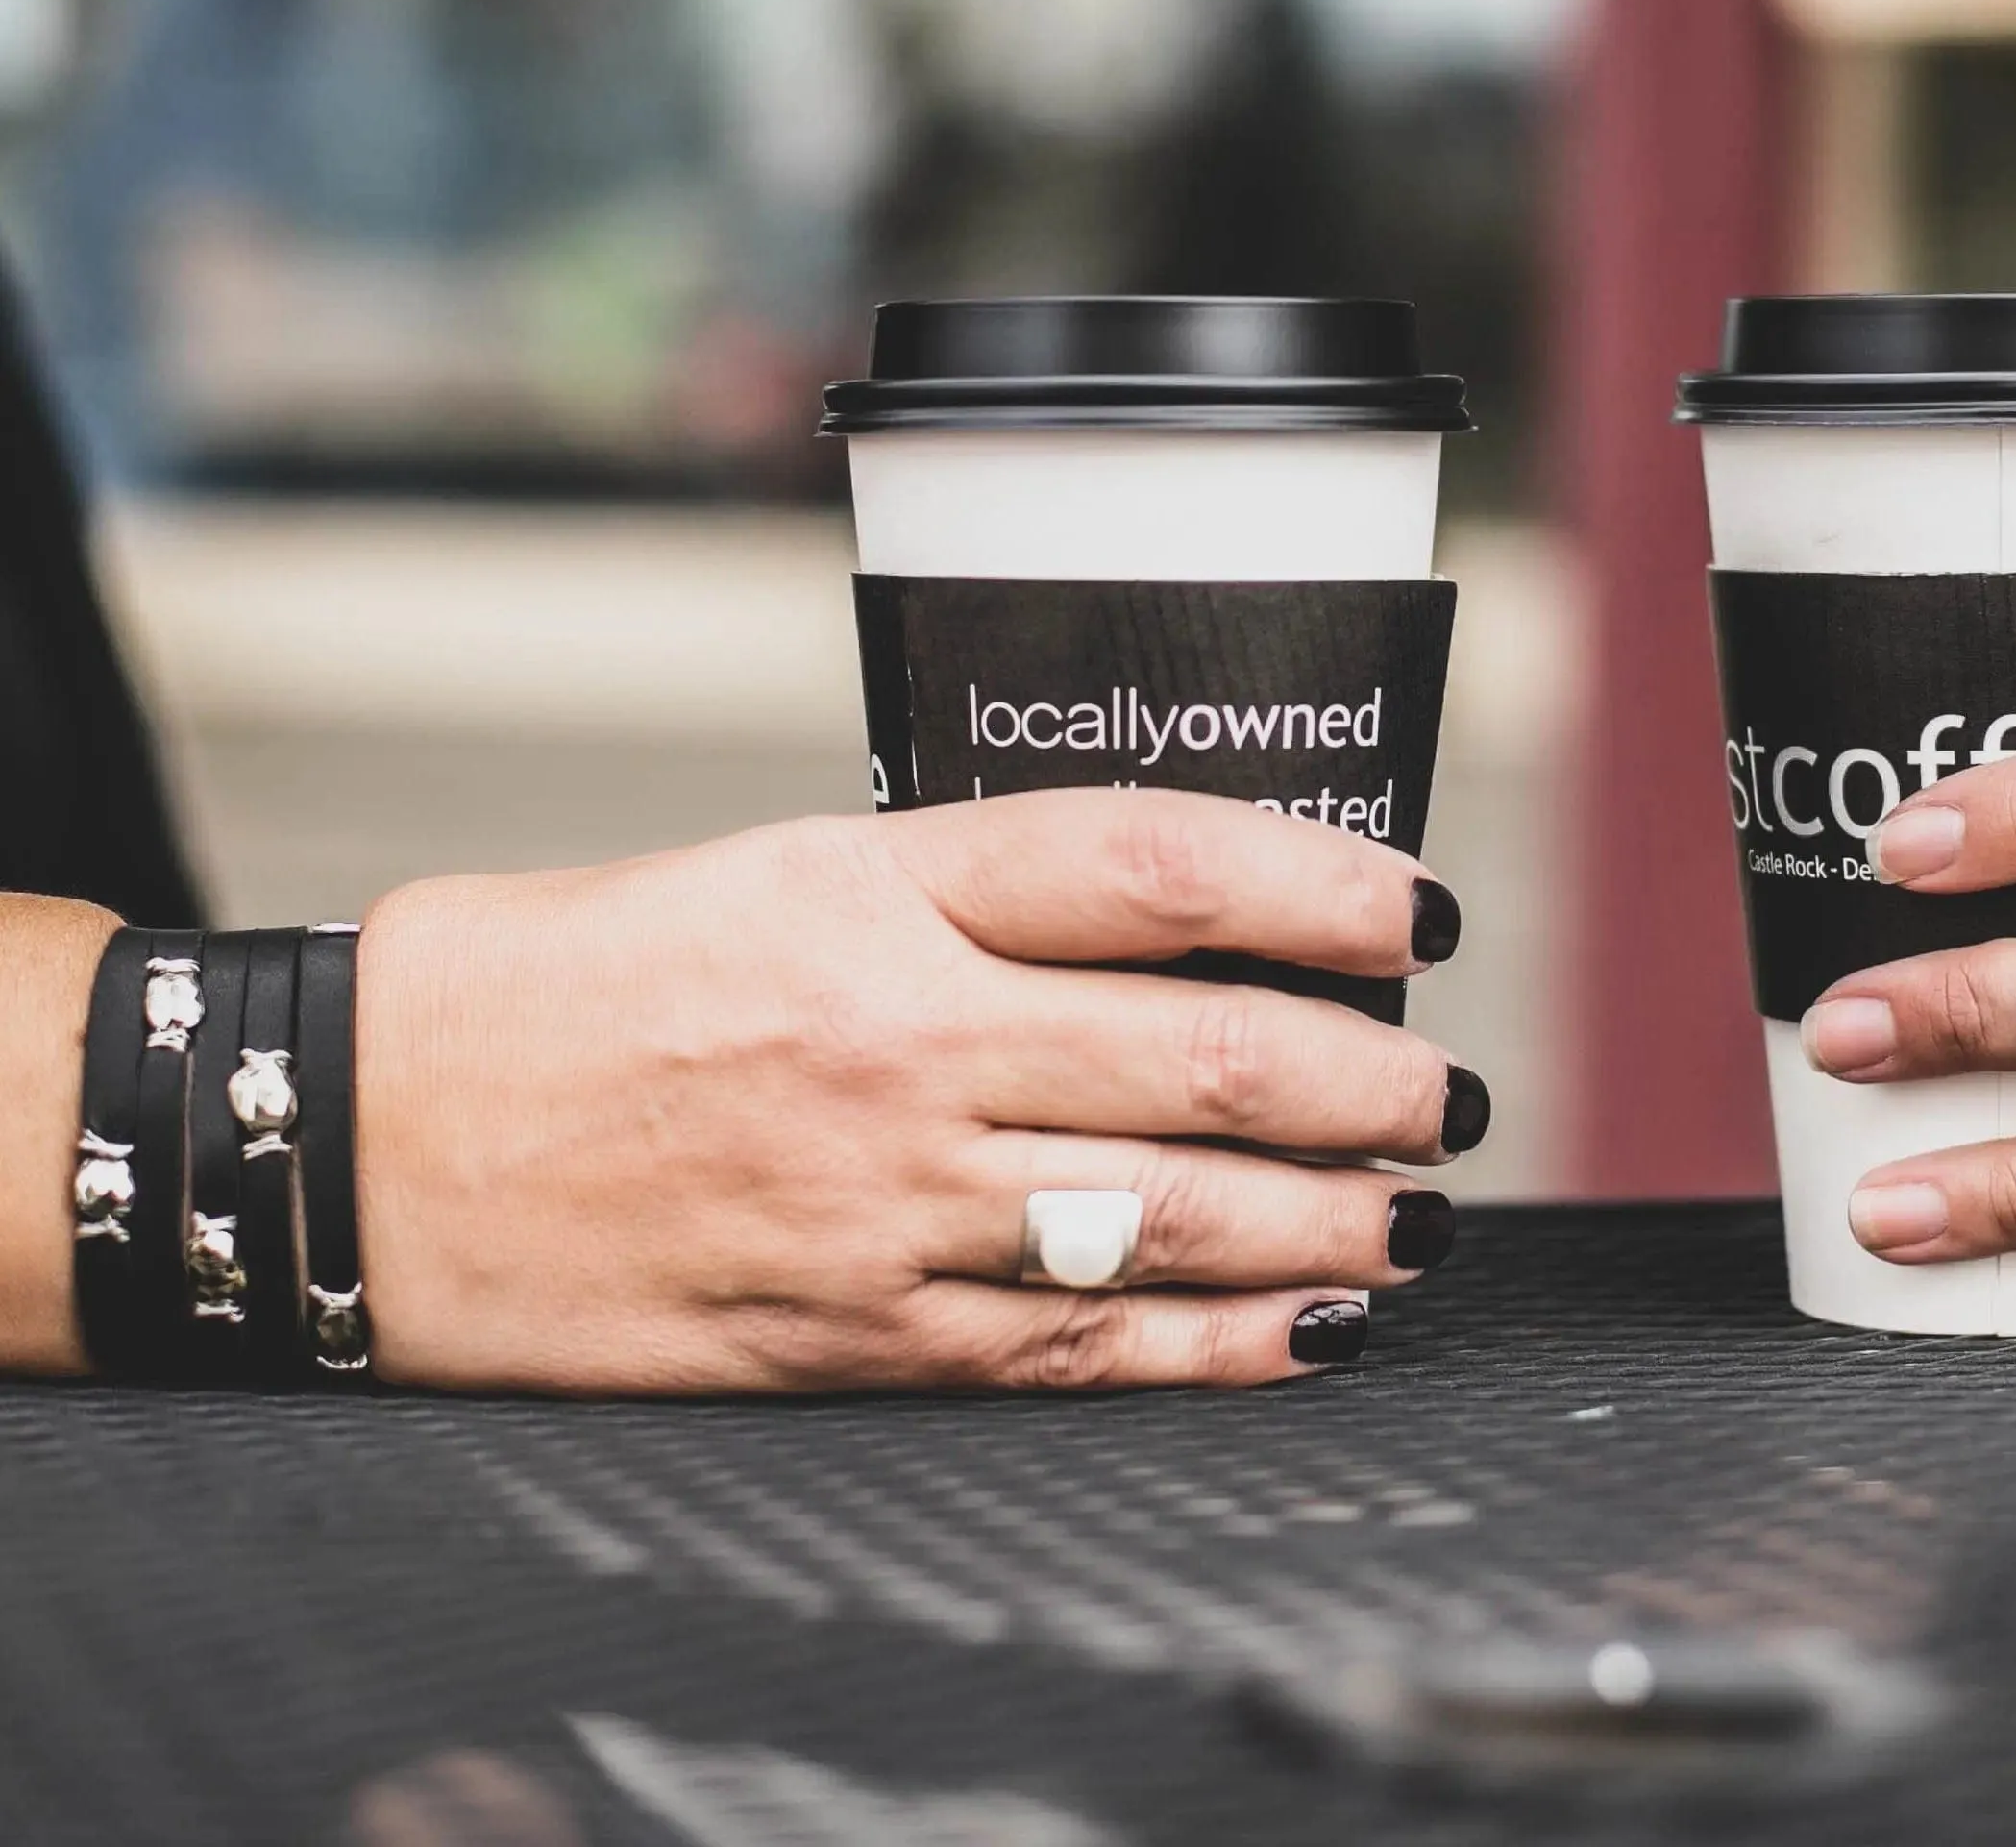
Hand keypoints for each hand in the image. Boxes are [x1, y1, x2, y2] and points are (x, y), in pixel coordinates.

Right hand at [355, 791, 1481, 1392]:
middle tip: (1445, 1089)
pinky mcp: (853, 1333)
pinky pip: (1078, 1349)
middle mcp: (899, 1040)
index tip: (1412, 908)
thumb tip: (1175, 927)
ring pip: (1170, 1214)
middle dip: (1367, 1079)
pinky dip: (1222, 1345)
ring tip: (1417, 1212)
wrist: (372, 1135)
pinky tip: (1314, 1329)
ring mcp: (882, 1201)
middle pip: (1204, 1051)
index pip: (1157, 864)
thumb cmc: (570, 979)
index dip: (1319, 882)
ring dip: (1333, 1219)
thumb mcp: (776, 869)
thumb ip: (968, 895)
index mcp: (876, 889)